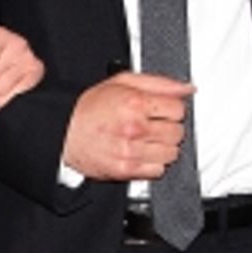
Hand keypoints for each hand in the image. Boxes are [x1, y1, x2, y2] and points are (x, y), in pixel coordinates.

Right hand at [63, 72, 193, 180]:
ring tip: (146, 139)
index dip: (171, 109)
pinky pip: (158, 170)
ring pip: (171, 153)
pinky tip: (141, 153)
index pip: (178, 110)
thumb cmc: (90, 107)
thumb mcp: (121, 82)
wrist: (63, 132)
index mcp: (135, 102)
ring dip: (163, 147)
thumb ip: (159, 83)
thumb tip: (187, 88)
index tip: (162, 111)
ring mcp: (130, 151)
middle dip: (169, 128)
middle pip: (177, 133)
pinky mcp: (126, 170)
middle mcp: (134, 128)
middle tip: (153, 125)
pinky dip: (153, 163)